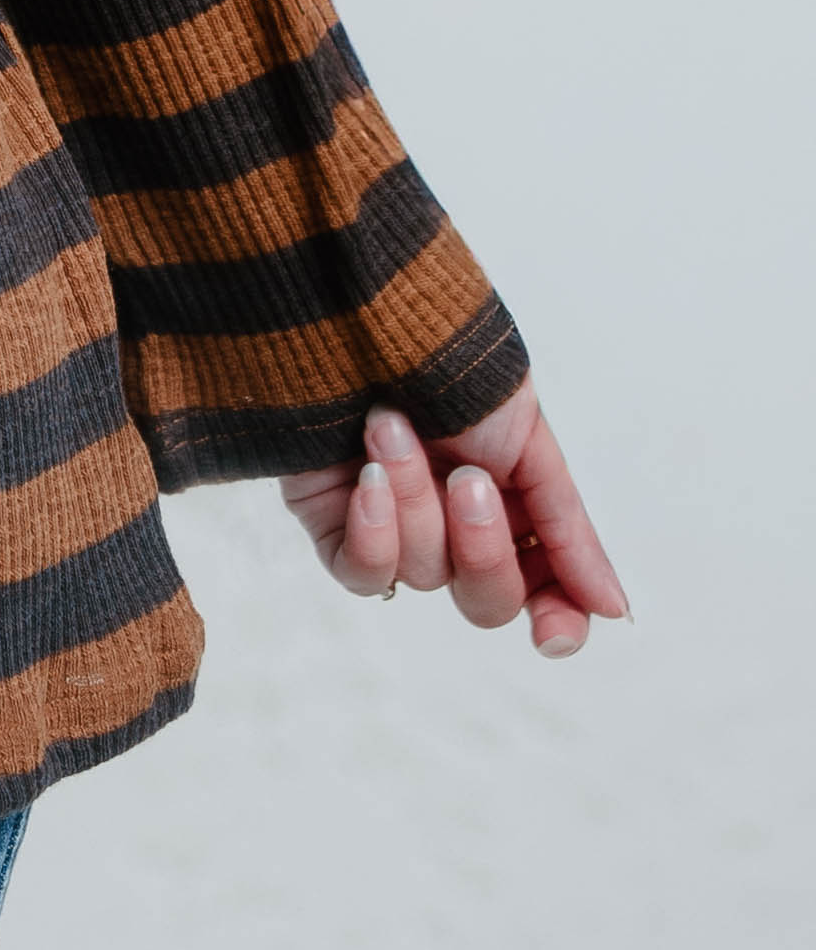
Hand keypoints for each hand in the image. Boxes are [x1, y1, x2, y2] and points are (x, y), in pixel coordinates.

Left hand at [280, 381, 627, 656]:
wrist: (360, 315)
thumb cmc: (448, 363)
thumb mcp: (525, 437)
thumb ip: (566, 527)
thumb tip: (613, 608)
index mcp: (512, 507)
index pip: (543, 592)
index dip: (555, 621)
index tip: (551, 634)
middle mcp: (455, 529)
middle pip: (486, 601)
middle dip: (480, 544)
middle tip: (465, 476)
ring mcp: (396, 530)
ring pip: (423, 573)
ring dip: (413, 497)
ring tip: (391, 425)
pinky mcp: (336, 527)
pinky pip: (362, 574)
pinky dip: (372, 532)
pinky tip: (365, 478)